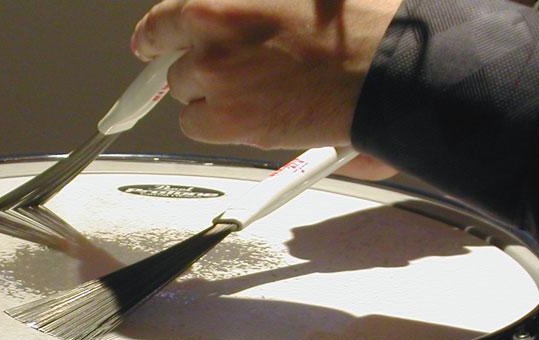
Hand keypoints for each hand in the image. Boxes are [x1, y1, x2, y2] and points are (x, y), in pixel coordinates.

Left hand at [131, 0, 401, 149]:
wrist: (390, 67)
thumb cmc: (359, 22)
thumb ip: (251, 5)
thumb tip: (233, 20)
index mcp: (221, 0)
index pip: (164, 21)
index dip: (155, 37)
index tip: (149, 45)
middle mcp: (210, 37)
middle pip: (180, 64)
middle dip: (205, 69)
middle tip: (238, 74)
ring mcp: (216, 80)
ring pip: (188, 98)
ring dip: (212, 98)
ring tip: (258, 96)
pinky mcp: (230, 120)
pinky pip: (198, 127)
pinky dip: (220, 126)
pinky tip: (255, 117)